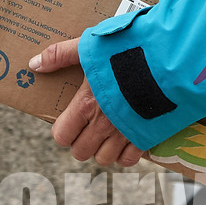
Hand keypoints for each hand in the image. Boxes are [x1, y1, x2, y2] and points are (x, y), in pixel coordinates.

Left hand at [31, 39, 143, 166]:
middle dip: (81, 141)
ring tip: (106, 133)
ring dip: (102, 149)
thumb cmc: (129, 48)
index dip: (63, 129)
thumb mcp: (91, 45)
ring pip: (104, 159)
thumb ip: (61, 55)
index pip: (62, 135)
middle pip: (81, 152)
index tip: (69, 120)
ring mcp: (126, 133)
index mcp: (86, 104)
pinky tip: (126, 138)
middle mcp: (104, 124)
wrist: (171, 58)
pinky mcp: (147, 136)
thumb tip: (34, 65)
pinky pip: (129, 160)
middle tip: (88, 126)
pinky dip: (125, 154)